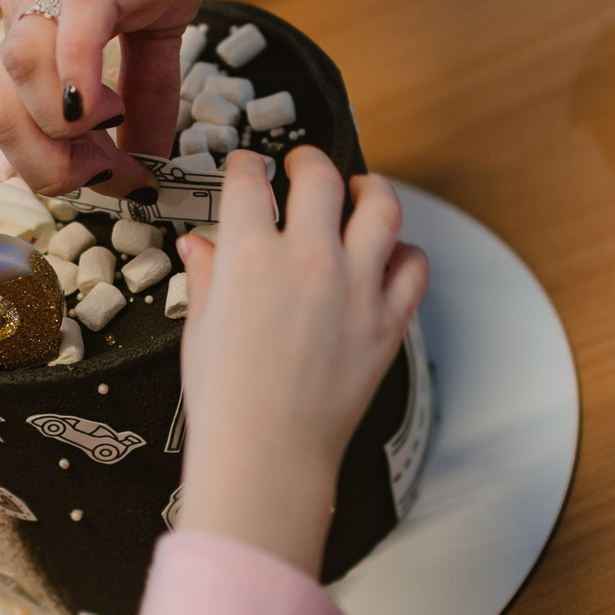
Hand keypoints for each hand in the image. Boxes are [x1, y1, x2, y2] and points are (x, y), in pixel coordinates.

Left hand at [0, 0, 273, 191]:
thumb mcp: (156, 15)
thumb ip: (143, 87)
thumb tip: (143, 159)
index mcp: (32, 12)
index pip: (6, 114)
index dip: (47, 167)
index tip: (104, 181)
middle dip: (48, 171)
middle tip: (108, 182)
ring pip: (23, 80)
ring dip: (68, 144)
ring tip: (124, 155)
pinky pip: (74, 27)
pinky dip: (78, 80)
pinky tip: (106, 113)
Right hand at [175, 149, 428, 572]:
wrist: (267, 454)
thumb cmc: (228, 400)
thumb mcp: (200, 328)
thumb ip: (206, 275)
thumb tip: (200, 246)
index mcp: (248, 256)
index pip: (249, 181)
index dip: (247, 166)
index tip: (249, 169)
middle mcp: (307, 260)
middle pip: (320, 177)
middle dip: (309, 161)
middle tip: (304, 166)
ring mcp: (354, 287)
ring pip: (382, 206)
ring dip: (370, 190)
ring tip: (362, 191)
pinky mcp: (387, 321)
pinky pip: (414, 267)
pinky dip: (405, 254)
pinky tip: (389, 255)